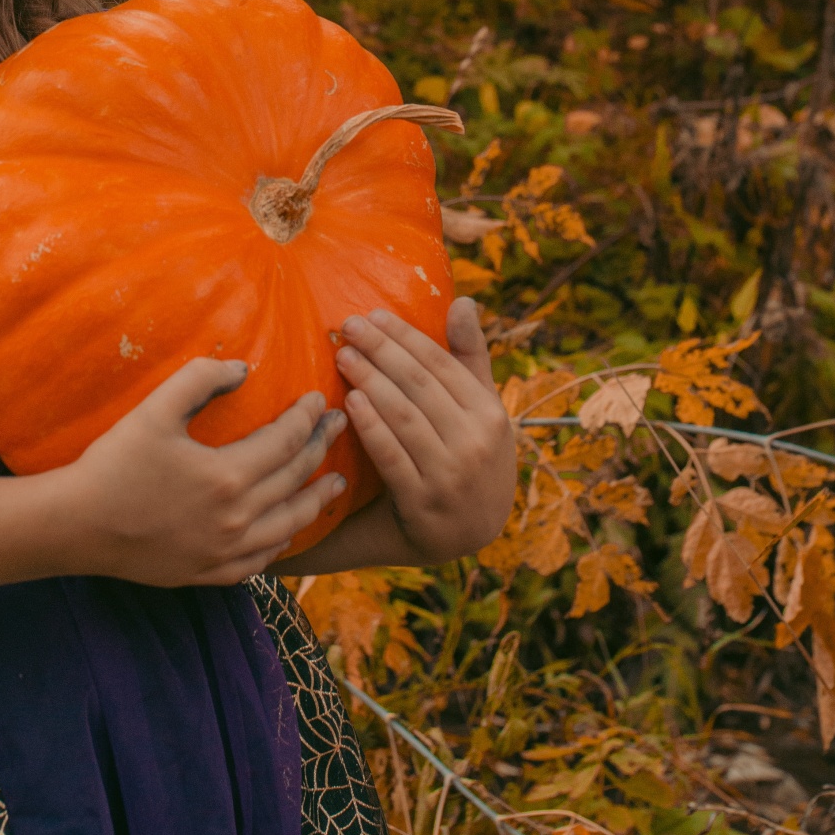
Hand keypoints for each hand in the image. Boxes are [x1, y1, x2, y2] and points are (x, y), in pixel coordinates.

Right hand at [60, 359, 347, 586]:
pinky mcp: (211, 574)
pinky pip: (264, 559)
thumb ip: (200, 379)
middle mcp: (238, 519)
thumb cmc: (114, 462)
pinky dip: (285, 540)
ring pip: (289, 525)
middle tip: (340, 427)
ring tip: (335, 485)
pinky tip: (289, 529)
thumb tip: (243, 369)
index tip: (320, 399)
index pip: (286, 441)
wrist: (79, 525)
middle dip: (322, 449)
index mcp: (228, 476)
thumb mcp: (155, 409)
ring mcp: (227, 552)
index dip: (308, 417)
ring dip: (316, 500)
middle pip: (295, 480)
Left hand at [334, 298, 515, 563]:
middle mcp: (475, 444)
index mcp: (490, 414)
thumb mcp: (482, 409)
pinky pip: (392, 457)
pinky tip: (350, 402)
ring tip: (344, 356)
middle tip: (349, 326)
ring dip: (370, 381)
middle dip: (381, 351)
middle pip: (419, 385)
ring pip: (404, 417)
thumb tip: (463, 300)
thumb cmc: (469, 455)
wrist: (468, 534)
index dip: (405, 336)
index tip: (374, 314)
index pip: (441, 364)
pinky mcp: (424, 504)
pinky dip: (371, 427)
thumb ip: (470, 357)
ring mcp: (451, 476)